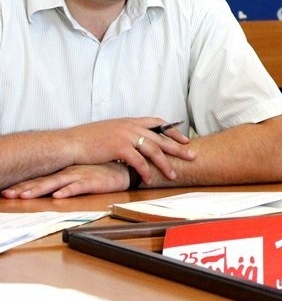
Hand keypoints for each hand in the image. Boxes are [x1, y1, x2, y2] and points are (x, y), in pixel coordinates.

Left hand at [1, 162, 131, 198]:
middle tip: (7, 194)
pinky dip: (67, 191)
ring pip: (56, 184)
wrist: (128, 169)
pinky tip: (57, 196)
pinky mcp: (94, 181)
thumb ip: (67, 179)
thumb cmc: (104, 172)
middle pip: (42, 181)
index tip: (7, 191)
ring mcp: (80, 176)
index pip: (39, 178)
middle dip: (23, 188)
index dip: (23, 185)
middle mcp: (69, 173)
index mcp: (65, 171)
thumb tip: (50, 188)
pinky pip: (78, 187)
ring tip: (25, 196)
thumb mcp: (82, 174)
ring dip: (40, 189)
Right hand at [65, 118, 194, 185]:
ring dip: (165, 164)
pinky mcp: (119, 148)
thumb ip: (126, 133)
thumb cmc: (88, 139)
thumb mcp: (111, 130)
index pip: (158, 122)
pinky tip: (150, 179)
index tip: (184, 139)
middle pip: (161, 138)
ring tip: (174, 174)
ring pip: (153, 150)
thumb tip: (136, 140)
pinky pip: (138, 161)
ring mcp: (125, 136)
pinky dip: (146, 171)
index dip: (172, 131)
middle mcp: (131, 126)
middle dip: (179, 147)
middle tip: (192, 155)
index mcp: (130, 121)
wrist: (71, 142)